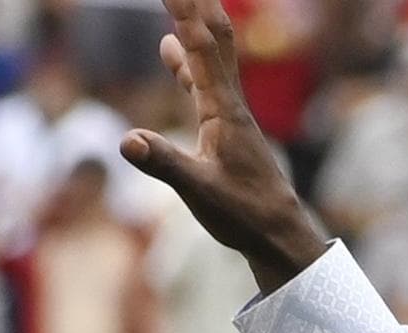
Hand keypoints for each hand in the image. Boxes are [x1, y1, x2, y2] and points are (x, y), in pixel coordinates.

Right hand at [118, 0, 326, 292]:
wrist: (279, 235)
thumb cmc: (244, 216)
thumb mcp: (200, 192)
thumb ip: (166, 165)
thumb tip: (128, 140)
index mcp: (224, 111)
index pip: (201, 47)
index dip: (185, 10)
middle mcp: (230, 104)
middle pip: (212, 38)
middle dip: (194, 4)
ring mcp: (228, 113)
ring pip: (209, 54)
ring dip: (190, 22)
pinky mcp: (223, 127)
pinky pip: (201, 79)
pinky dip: (185, 58)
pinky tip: (169, 47)